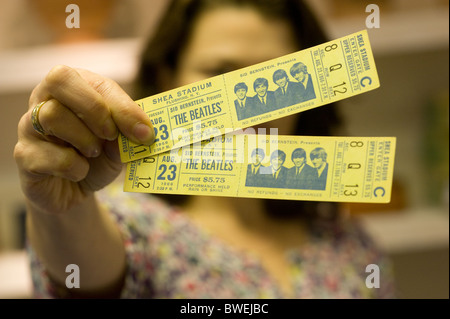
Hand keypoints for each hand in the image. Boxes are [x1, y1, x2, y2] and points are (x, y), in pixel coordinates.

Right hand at [14, 65, 154, 213]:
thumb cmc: (98, 156)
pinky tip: (79, 172)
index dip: (122, 106)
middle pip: (60, 79)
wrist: (76, 189)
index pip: (94, 82)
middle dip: (94, 108)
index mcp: (74, 87)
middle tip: (111, 134)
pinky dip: (73, 167)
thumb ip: (128, 134)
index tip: (144, 132)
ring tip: (94, 153)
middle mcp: (45, 99)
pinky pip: (47, 155)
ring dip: (84, 139)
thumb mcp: (120, 144)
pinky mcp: (23, 155)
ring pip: (51, 115)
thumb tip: (142, 131)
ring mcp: (29, 125)